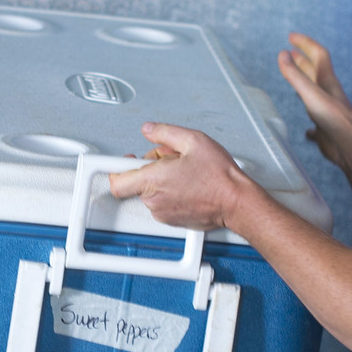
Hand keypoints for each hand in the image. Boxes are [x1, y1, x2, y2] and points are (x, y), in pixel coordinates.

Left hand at [106, 123, 250, 231]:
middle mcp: (154, 200)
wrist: (236, 202)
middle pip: (137, 181)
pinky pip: (161, 203)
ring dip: (161, 181)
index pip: (117, 180)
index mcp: (153, 180)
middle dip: (150, 167)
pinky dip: (169, 193)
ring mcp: (162, 213)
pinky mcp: (172, 221)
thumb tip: (149, 130)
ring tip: (184, 172)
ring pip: (150, 192)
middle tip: (171, 159)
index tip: (120, 160)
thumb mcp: (193, 140)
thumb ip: (164, 132)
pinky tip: (187, 185)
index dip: (116, 168)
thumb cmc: (219, 176)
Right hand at [278, 32, 351, 170]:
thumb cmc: (334, 119)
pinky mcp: (325, 129)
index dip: (305, 43)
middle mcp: (327, 94)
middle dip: (303, 60)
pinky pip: (315, 123)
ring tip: (295, 78)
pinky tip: (307, 131)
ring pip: (314, 93)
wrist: (350, 146)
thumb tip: (282, 54)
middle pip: (315, 71)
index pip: (318, 54)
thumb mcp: (311, 94)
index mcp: (327, 82)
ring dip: (305, 83)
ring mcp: (327, 111)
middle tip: (291, 52)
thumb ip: (295, 75)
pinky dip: (309, 123)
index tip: (291, 37)